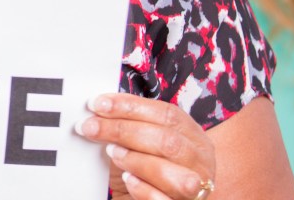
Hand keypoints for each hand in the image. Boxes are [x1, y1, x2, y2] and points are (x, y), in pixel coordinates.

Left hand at [78, 93, 216, 199]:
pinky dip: (142, 188)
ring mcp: (196, 189)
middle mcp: (200, 162)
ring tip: (112, 153)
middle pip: (168, 140)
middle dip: (124, 131)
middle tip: (92, 128)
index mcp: (193, 137)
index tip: (99, 104)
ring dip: (136, 160)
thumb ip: (130, 127)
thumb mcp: (143, 143)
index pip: (168, 115)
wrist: (157, 199)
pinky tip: (127, 179)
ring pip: (172, 172)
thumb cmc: (149, 170)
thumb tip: (99, 109)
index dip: (131, 106)